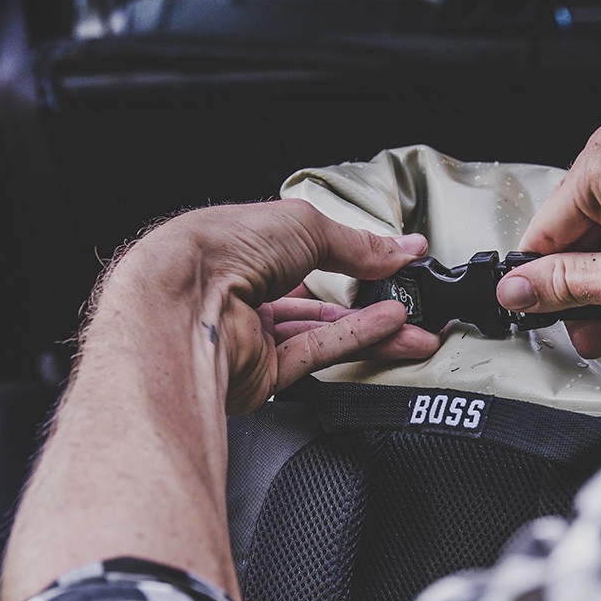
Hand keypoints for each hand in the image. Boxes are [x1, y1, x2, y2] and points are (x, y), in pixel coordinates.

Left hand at [142, 200, 439, 414]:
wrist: (184, 308)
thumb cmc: (221, 251)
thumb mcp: (306, 227)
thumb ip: (358, 245)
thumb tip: (401, 250)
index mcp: (243, 244)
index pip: (306, 249)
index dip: (352, 253)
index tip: (395, 259)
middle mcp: (243, 289)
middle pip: (318, 296)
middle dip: (369, 296)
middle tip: (411, 296)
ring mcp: (251, 333)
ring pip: (322, 330)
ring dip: (373, 325)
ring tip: (416, 322)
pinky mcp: (261, 374)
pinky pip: (318, 354)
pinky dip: (357, 340)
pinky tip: (392, 329)